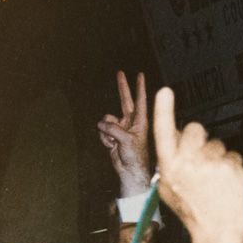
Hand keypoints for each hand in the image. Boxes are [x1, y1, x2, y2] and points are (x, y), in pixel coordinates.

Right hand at [97, 71, 151, 195]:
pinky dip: (104, 138)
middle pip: (125, 100)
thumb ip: (114, 129)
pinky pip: (102, 130)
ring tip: (115, 142)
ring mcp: (121, 127)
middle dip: (122, 87)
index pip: (140, 100)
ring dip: (106, 131)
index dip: (139, 87)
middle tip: (120, 72)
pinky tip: (112, 146)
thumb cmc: (135, 156)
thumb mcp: (126, 140)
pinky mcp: (112, 134)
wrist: (129, 170)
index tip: (140, 75)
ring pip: (106, 120)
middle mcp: (131, 121)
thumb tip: (101, 123)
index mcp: (140, 121)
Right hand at [152, 87, 242, 242]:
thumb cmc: (192, 209)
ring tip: (215, 181)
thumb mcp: (169, 187)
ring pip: (217, 143)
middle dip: (198, 138)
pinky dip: (231, 167)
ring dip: (216, 156)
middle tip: (201, 160)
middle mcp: (190, 163)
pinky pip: (233, 156)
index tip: (165, 91)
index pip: (164, 133)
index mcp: (170, 167)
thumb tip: (176, 132)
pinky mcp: (235, 167)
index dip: (163, 110)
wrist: (218, 231)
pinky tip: (227, 184)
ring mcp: (214, 164)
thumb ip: (170, 160)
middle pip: (195, 128)